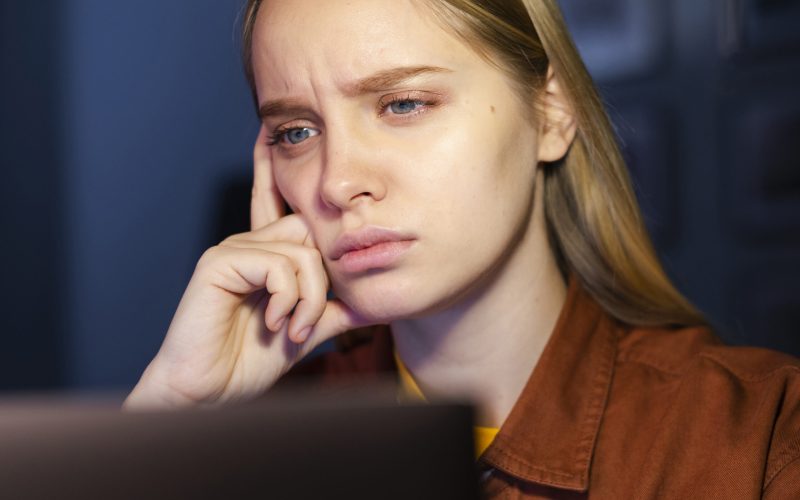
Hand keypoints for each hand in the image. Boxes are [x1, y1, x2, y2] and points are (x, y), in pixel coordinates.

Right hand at [125, 126, 366, 408]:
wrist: (209, 392)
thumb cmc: (249, 360)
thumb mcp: (303, 330)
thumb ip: (332, 311)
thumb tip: (369, 302)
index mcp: (266, 256)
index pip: (284, 204)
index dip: (279, 169)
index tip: (274, 129)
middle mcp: (249, 245)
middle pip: (310, 231)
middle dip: (320, 277)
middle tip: (307, 319)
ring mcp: (232, 250)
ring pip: (301, 253)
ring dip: (307, 299)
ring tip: (290, 330)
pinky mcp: (218, 263)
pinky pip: (276, 265)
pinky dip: (287, 298)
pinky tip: (273, 322)